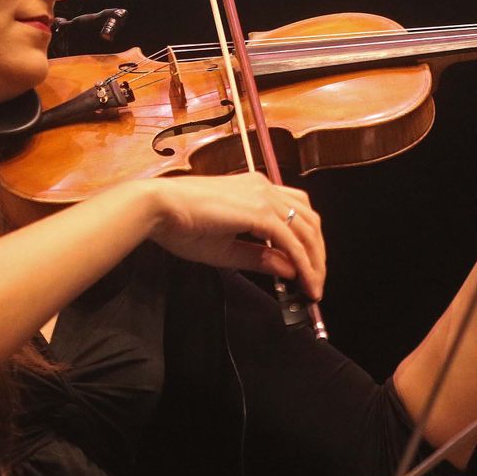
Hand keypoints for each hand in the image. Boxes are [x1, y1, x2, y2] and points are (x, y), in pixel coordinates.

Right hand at [134, 173, 324, 298]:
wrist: (159, 208)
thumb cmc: (181, 224)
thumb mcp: (227, 248)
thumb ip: (260, 257)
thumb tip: (291, 269)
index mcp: (255, 190)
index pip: (296, 214)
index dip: (307, 243)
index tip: (307, 270)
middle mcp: (264, 188)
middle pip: (309, 221)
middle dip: (317, 255)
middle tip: (315, 283)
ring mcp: (264, 196)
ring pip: (306, 230)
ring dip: (314, 261)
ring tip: (313, 288)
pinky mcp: (259, 211)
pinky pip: (291, 241)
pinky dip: (302, 263)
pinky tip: (302, 281)